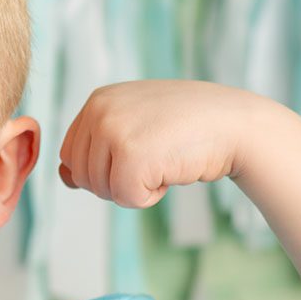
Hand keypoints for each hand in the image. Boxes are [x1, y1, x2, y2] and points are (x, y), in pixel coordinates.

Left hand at [56, 79, 268, 207]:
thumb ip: (98, 147)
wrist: (235, 124)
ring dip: (135, 188)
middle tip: (153, 161)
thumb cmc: (189, 127)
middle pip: (82, 175)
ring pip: (102, 190)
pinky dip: (150, 196)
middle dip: (115, 181)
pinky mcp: (131, 157)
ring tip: (164, 160)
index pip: (71, 155)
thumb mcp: (136, 126)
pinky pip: (126, 199)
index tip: (139, 154)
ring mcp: (114, 131)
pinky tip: (171, 170)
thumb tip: (64, 177)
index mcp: (98, 100)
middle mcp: (100, 110)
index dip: (103, 169)